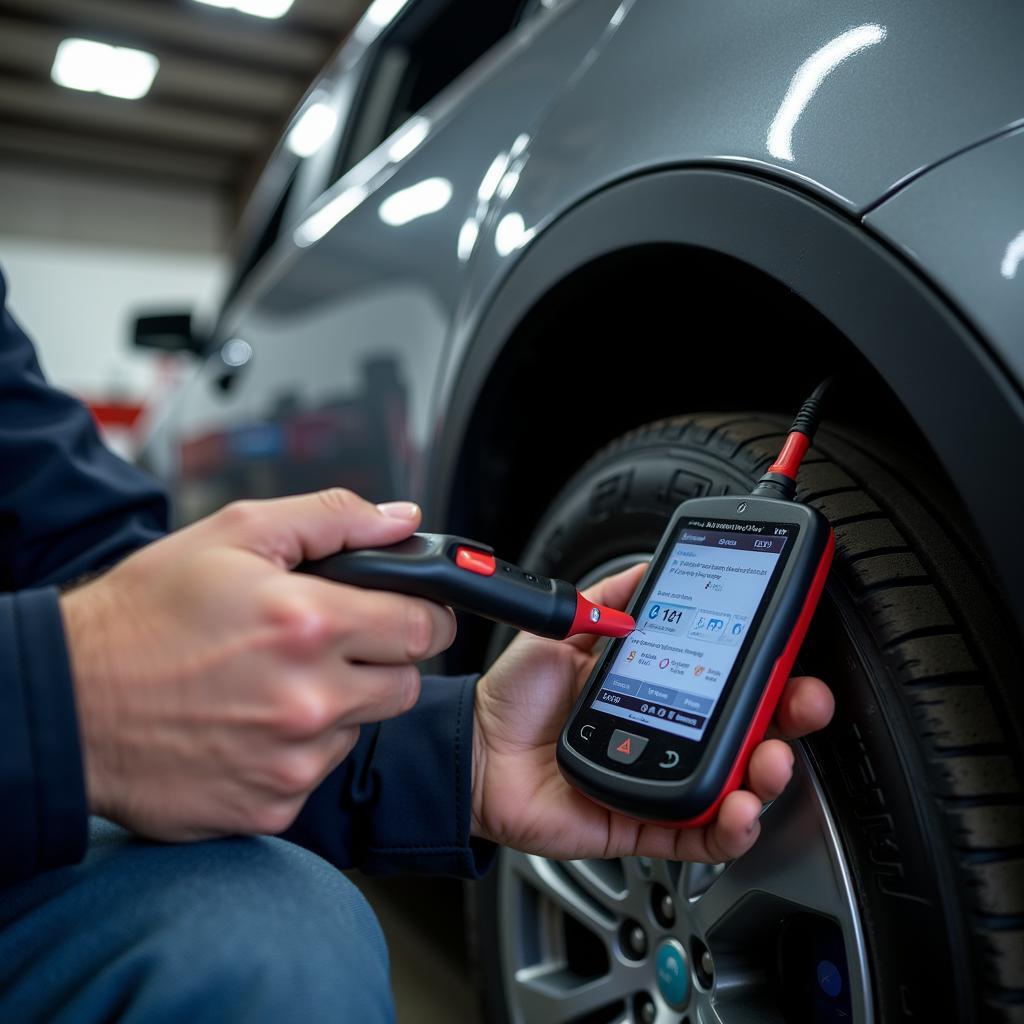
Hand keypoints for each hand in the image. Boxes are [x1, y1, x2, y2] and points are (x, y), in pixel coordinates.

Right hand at [61, 490, 455, 840]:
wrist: (67, 703)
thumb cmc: (144, 615)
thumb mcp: (235, 534)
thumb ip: (333, 518)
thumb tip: (404, 520)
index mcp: (309, 623)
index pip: (424, 627)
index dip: (422, 614)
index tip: (405, 612)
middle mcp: (309, 699)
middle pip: (405, 683)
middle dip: (381, 659)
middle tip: (328, 643)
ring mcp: (291, 761)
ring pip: (361, 728)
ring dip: (336, 705)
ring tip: (273, 681)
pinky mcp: (270, 806)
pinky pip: (316, 772)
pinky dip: (297, 750)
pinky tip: (249, 724)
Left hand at [472, 563, 833, 861]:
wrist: (475, 749)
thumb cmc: (517, 697)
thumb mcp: (565, 632)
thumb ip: (610, 599)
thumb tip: (652, 566)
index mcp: (658, 690)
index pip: (727, 681)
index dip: (766, 670)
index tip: (790, 650)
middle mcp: (668, 737)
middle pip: (747, 734)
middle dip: (788, 718)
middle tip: (804, 701)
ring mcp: (659, 782)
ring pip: (734, 787)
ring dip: (767, 774)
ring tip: (771, 757)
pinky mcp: (643, 825)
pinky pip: (696, 836)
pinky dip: (728, 828)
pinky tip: (740, 808)